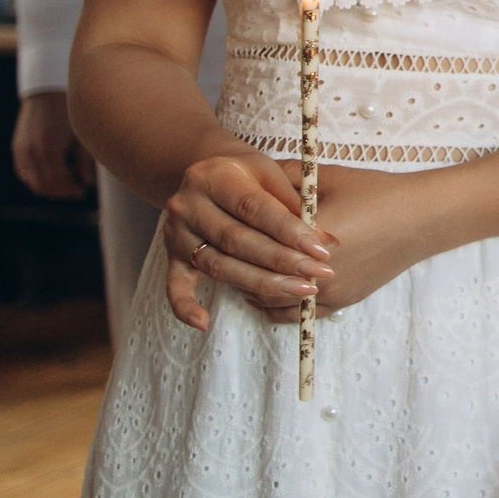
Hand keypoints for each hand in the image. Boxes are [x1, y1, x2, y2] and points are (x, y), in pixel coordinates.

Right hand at [12, 91, 97, 198]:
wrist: (47, 92)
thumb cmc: (69, 112)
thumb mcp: (80, 135)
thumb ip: (83, 161)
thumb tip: (87, 183)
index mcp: (51, 149)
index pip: (58, 182)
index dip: (71, 189)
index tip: (82, 190)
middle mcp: (33, 152)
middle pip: (45, 185)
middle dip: (61, 191)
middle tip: (76, 190)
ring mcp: (22, 150)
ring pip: (32, 182)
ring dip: (49, 187)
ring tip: (66, 182)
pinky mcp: (17, 148)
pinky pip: (23, 172)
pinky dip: (36, 179)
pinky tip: (52, 174)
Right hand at [158, 148, 332, 330]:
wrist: (208, 175)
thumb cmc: (247, 174)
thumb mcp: (270, 174)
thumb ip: (295, 205)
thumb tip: (328, 241)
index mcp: (214, 176)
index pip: (254, 208)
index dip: (289, 231)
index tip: (321, 250)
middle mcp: (188, 205)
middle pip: (237, 241)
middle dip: (281, 261)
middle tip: (317, 275)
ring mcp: (176, 233)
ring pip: (218, 266)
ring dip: (259, 284)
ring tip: (299, 291)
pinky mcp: (170, 256)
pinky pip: (174, 286)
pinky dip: (185, 307)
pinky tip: (203, 323)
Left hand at [236, 163, 442, 319]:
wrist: (421, 217)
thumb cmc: (376, 192)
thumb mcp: (326, 177)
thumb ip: (284, 176)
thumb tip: (251, 176)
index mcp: (307, 237)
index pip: (257, 243)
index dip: (234, 238)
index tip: (218, 228)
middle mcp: (316, 271)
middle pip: (260, 276)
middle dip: (238, 266)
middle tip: (219, 253)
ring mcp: (330, 291)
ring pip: (275, 300)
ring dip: (254, 289)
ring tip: (237, 274)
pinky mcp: (343, 301)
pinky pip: (298, 314)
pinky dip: (275, 307)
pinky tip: (262, 294)